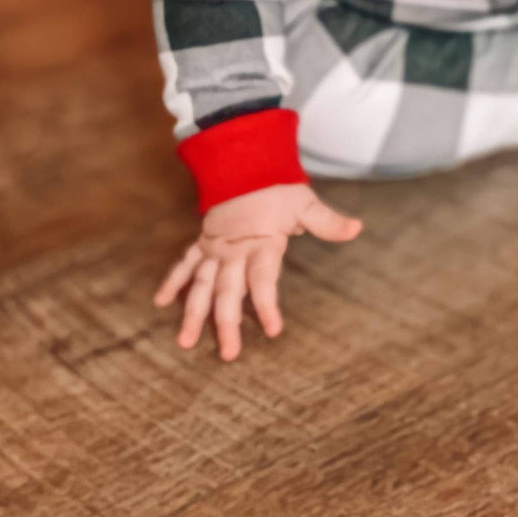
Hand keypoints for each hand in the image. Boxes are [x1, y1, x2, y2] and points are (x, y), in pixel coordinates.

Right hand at [153, 183, 361, 359]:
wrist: (245, 161)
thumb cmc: (278, 187)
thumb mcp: (305, 203)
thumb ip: (327, 221)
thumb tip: (357, 228)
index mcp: (261, 244)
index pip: (263, 281)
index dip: (267, 306)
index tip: (272, 331)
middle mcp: (234, 251)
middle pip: (228, 293)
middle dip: (227, 324)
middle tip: (228, 354)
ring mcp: (215, 248)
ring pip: (201, 285)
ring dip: (193, 313)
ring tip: (185, 342)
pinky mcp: (204, 241)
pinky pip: (185, 263)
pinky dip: (172, 281)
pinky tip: (160, 302)